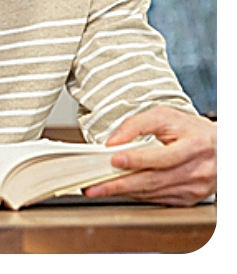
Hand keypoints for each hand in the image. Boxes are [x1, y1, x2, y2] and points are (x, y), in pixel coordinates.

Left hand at [84, 106, 216, 205]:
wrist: (220, 148)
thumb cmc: (191, 130)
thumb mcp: (165, 116)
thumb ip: (136, 124)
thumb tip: (113, 141)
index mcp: (194, 146)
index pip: (162, 157)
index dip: (137, 159)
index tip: (113, 160)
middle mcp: (196, 170)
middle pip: (154, 180)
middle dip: (120, 184)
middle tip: (95, 186)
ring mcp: (194, 187)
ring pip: (153, 192)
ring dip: (124, 192)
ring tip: (100, 189)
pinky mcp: (189, 198)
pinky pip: (158, 199)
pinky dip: (137, 194)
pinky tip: (122, 190)